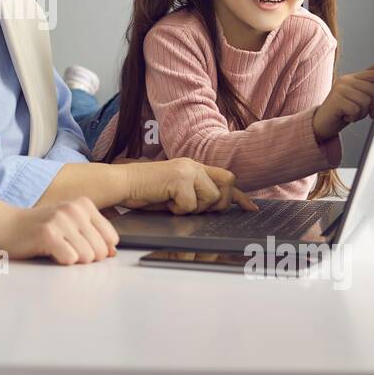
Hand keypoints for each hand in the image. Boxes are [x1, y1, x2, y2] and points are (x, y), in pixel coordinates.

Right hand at [0, 197, 119, 264]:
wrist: (3, 224)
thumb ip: (92, 236)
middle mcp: (74, 209)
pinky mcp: (48, 234)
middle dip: (86, 258)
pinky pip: (70, 259)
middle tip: (66, 250)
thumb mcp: (69, 226)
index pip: (111, 238)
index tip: (82, 247)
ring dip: (72, 260)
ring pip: (87, 257)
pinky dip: (60, 261)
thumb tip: (112, 253)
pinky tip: (48, 252)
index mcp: (83, 205)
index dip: (99, 250)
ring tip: (57, 250)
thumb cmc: (37, 228)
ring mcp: (61, 220)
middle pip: (101, 251)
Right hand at [121, 158, 257, 214]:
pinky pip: (190, 204)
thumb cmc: (144, 192)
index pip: (226, 178)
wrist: (122, 183)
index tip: (251, 208)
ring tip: (174, 203)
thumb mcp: (175, 193)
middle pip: (228, 183)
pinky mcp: (179, 178)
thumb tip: (212, 208)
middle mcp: (194, 164)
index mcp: (193, 167)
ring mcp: (187, 170)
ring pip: (211, 197)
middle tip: (196, 208)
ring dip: (194, 207)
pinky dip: (178, 210)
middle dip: (218, 202)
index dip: (239, 196)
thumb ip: (194, 194)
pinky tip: (164, 202)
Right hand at [313, 65, 373, 141]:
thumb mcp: (353, 96)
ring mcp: (340, 89)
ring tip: (351, 114)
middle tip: (366, 113)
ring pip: (366, 101)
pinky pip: (356, 110)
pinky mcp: (336, 100)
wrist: (321, 123)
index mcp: (351, 79)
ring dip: (361, 113)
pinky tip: (345, 116)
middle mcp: (345, 81)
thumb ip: (364, 83)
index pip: (371, 74)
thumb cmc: (339, 111)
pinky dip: (353, 117)